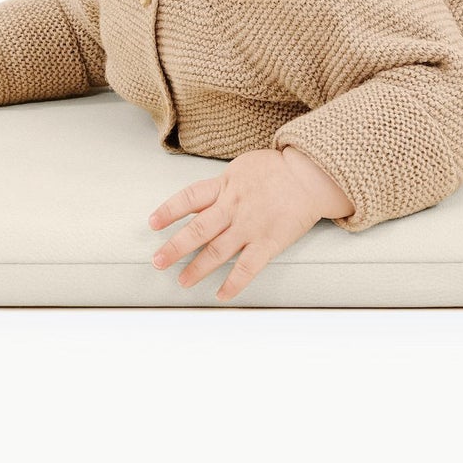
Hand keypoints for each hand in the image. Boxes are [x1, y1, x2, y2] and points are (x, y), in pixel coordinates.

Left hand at [148, 148, 327, 301]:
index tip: (152, 223)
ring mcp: (250, 226)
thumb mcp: (241, 168)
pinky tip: (221, 294)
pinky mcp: (268, 242)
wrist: (309, 175)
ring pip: (217, 251)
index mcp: (225, 185)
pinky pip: (247, 268)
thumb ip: (221, 186)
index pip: (189, 198)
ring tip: (183, 281)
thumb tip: (199, 202)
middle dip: (175, 248)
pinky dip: (233, 284)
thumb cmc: (275, 169)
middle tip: (158, 262)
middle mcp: (233, 207)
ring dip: (197, 269)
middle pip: (198, 230)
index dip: (169, 211)